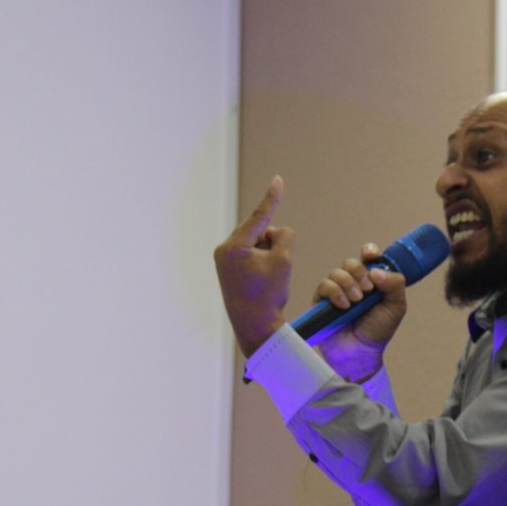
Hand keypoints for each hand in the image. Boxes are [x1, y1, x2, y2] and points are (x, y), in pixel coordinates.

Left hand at [213, 177, 293, 357]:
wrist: (254, 325)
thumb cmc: (269, 296)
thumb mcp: (284, 261)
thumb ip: (284, 237)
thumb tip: (277, 230)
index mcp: (234, 246)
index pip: (259, 217)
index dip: (272, 198)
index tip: (278, 180)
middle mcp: (224, 249)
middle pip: (258, 231)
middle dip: (273, 244)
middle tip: (279, 268)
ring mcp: (222, 258)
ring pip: (255, 242)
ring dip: (267, 253)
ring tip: (269, 278)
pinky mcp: (226, 267)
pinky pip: (249, 253)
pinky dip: (260, 260)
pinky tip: (262, 279)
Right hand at [313, 243, 409, 382]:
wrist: (361, 352)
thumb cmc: (378, 330)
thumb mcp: (396, 307)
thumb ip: (395, 285)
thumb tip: (376, 271)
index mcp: (371, 281)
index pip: (368, 257)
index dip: (369, 252)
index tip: (371, 255)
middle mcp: (353, 283)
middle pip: (351, 262)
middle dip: (359, 272)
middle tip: (367, 289)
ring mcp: (337, 291)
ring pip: (337, 273)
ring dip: (348, 284)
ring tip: (356, 301)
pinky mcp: (322, 301)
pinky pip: (325, 286)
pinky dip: (335, 292)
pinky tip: (344, 305)